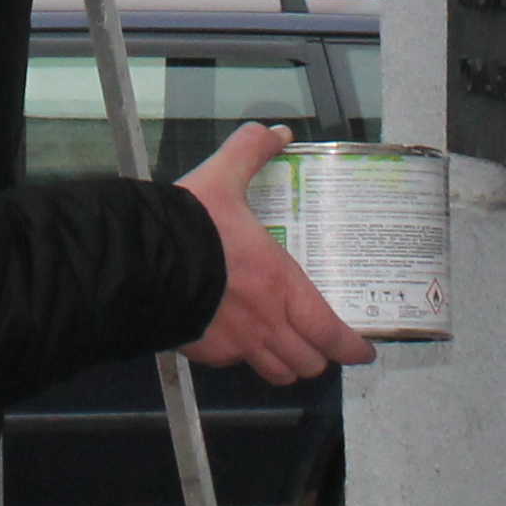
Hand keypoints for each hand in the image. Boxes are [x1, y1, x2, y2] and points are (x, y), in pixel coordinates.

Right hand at [175, 122, 375, 382]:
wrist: (143, 261)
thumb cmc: (193, 225)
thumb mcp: (224, 177)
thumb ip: (251, 152)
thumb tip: (277, 132)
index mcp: (281, 285)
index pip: (330, 333)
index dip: (352, 348)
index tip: (362, 350)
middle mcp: (267, 323)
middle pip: (308, 362)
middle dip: (319, 355)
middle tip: (320, 341)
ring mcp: (236, 344)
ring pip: (277, 373)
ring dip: (287, 364)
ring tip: (286, 349)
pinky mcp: (206, 352)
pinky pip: (236, 364)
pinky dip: (244, 356)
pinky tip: (237, 337)